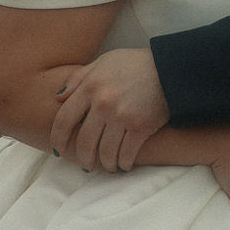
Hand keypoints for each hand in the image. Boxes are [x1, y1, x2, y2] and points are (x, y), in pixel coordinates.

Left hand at [50, 49, 169, 171]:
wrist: (170, 68)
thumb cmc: (135, 64)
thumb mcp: (103, 62)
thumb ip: (78, 78)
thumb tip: (58, 97)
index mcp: (90, 87)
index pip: (64, 119)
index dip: (58, 139)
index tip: (58, 150)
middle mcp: (103, 103)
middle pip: (84, 142)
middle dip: (83, 158)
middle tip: (86, 165)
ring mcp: (122, 117)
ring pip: (106, 153)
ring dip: (106, 164)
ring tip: (108, 166)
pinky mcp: (141, 127)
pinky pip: (126, 154)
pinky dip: (124, 163)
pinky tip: (124, 164)